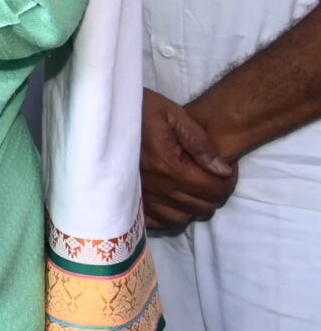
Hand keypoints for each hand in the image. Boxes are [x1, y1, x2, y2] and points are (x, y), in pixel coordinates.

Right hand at [140, 88, 234, 229]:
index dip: (229, 180)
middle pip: (201, 206)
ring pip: (181, 217)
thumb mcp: (174, 115)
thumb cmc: (140, 109)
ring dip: (194, 206)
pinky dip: (169, 214)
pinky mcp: (128, 199)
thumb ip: (200, 143)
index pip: (213, 188)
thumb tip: (222, 170)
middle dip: (215, 193)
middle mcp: (154, 186)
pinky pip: (156, 221)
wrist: (102, 112)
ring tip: (194, 187)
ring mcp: (140, 195)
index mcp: (168, 165)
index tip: (226, 167)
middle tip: (213, 176)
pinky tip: (172, 199)